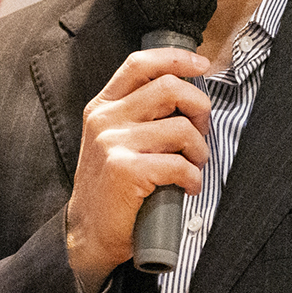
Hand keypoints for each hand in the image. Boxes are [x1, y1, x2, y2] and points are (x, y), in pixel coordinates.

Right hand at [65, 47, 212, 292]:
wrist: (89, 233)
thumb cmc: (110, 188)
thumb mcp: (113, 141)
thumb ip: (138, 115)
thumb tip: (186, 96)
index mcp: (103, 107)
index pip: (140, 64)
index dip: (176, 59)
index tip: (202, 66)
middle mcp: (105, 120)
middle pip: (169, 88)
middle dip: (199, 108)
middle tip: (201, 132)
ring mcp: (113, 144)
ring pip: (181, 129)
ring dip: (200, 150)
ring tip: (195, 166)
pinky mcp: (126, 170)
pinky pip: (179, 164)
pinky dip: (193, 178)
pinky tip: (188, 187)